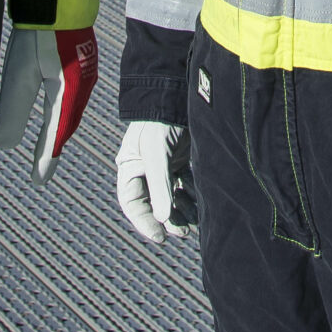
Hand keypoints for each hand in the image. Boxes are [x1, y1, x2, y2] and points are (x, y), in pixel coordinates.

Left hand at [0, 26, 98, 186]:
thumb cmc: (39, 36)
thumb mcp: (19, 75)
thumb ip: (13, 111)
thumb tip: (5, 146)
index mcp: (68, 94)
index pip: (55, 134)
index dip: (44, 159)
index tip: (37, 181)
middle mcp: (81, 87)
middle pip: (67, 125)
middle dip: (54, 146)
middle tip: (42, 169)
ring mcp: (84, 73)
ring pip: (72, 111)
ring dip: (60, 129)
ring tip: (49, 145)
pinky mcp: (81, 60)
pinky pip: (74, 96)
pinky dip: (65, 111)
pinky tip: (58, 109)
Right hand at [114, 119, 196, 242]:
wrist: (176, 93)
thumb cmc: (160, 121)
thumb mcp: (157, 153)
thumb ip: (161, 185)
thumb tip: (163, 218)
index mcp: (130, 168)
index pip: (133, 203)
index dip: (144, 222)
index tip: (160, 237)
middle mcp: (144, 169)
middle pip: (153, 202)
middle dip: (168, 218)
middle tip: (183, 232)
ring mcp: (162, 164)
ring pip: (170, 194)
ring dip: (182, 209)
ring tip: (194, 222)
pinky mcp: (178, 158)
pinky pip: (183, 183)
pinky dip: (191, 194)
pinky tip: (201, 204)